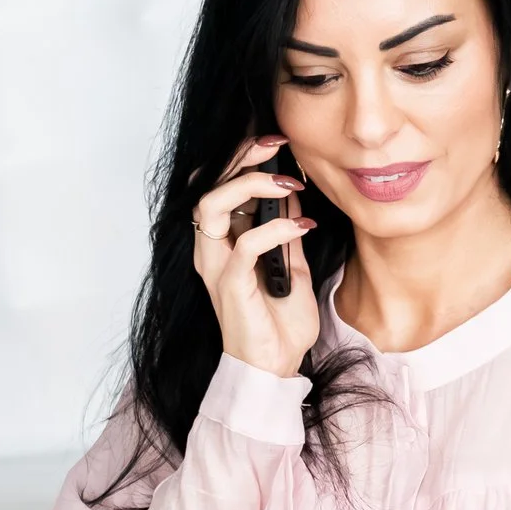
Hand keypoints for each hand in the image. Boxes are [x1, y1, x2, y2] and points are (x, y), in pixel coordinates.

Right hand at [194, 140, 320, 378]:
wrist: (276, 368)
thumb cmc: (280, 323)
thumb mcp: (292, 266)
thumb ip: (287, 232)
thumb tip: (292, 196)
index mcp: (222, 242)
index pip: (216, 185)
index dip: (238, 157)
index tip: (274, 140)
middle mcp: (212, 249)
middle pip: (209, 185)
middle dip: (240, 156)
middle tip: (276, 144)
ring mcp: (217, 265)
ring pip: (213, 205)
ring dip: (250, 184)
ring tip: (287, 182)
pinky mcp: (229, 284)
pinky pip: (246, 243)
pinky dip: (275, 228)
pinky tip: (301, 225)